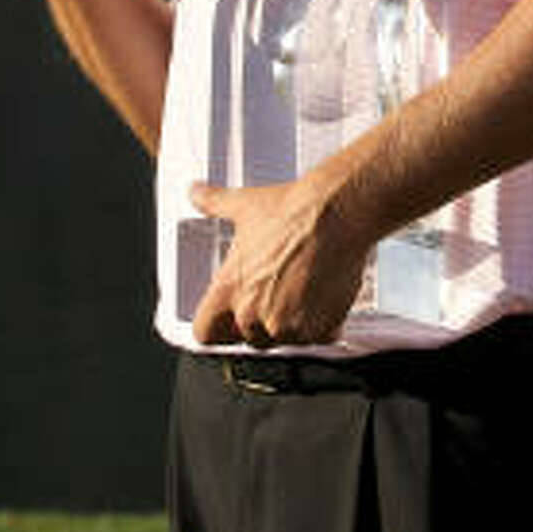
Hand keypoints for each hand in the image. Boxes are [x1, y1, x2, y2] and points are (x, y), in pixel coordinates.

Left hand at [188, 178, 367, 347]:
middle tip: (279, 293)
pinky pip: (314, 339)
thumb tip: (196, 191)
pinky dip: (320, 324)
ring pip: (282, 340)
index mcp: (229, 287)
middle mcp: (252, 312)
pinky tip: (324, 295)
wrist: (336, 213)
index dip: (217, 327)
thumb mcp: (244, 204)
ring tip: (304, 290)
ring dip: (292, 324)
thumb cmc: (293, 210)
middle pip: (248, 337)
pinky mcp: (316, 329)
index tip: (229, 320)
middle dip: (263, 321)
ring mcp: (285, 324)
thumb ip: (213, 202)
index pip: (205, 332)